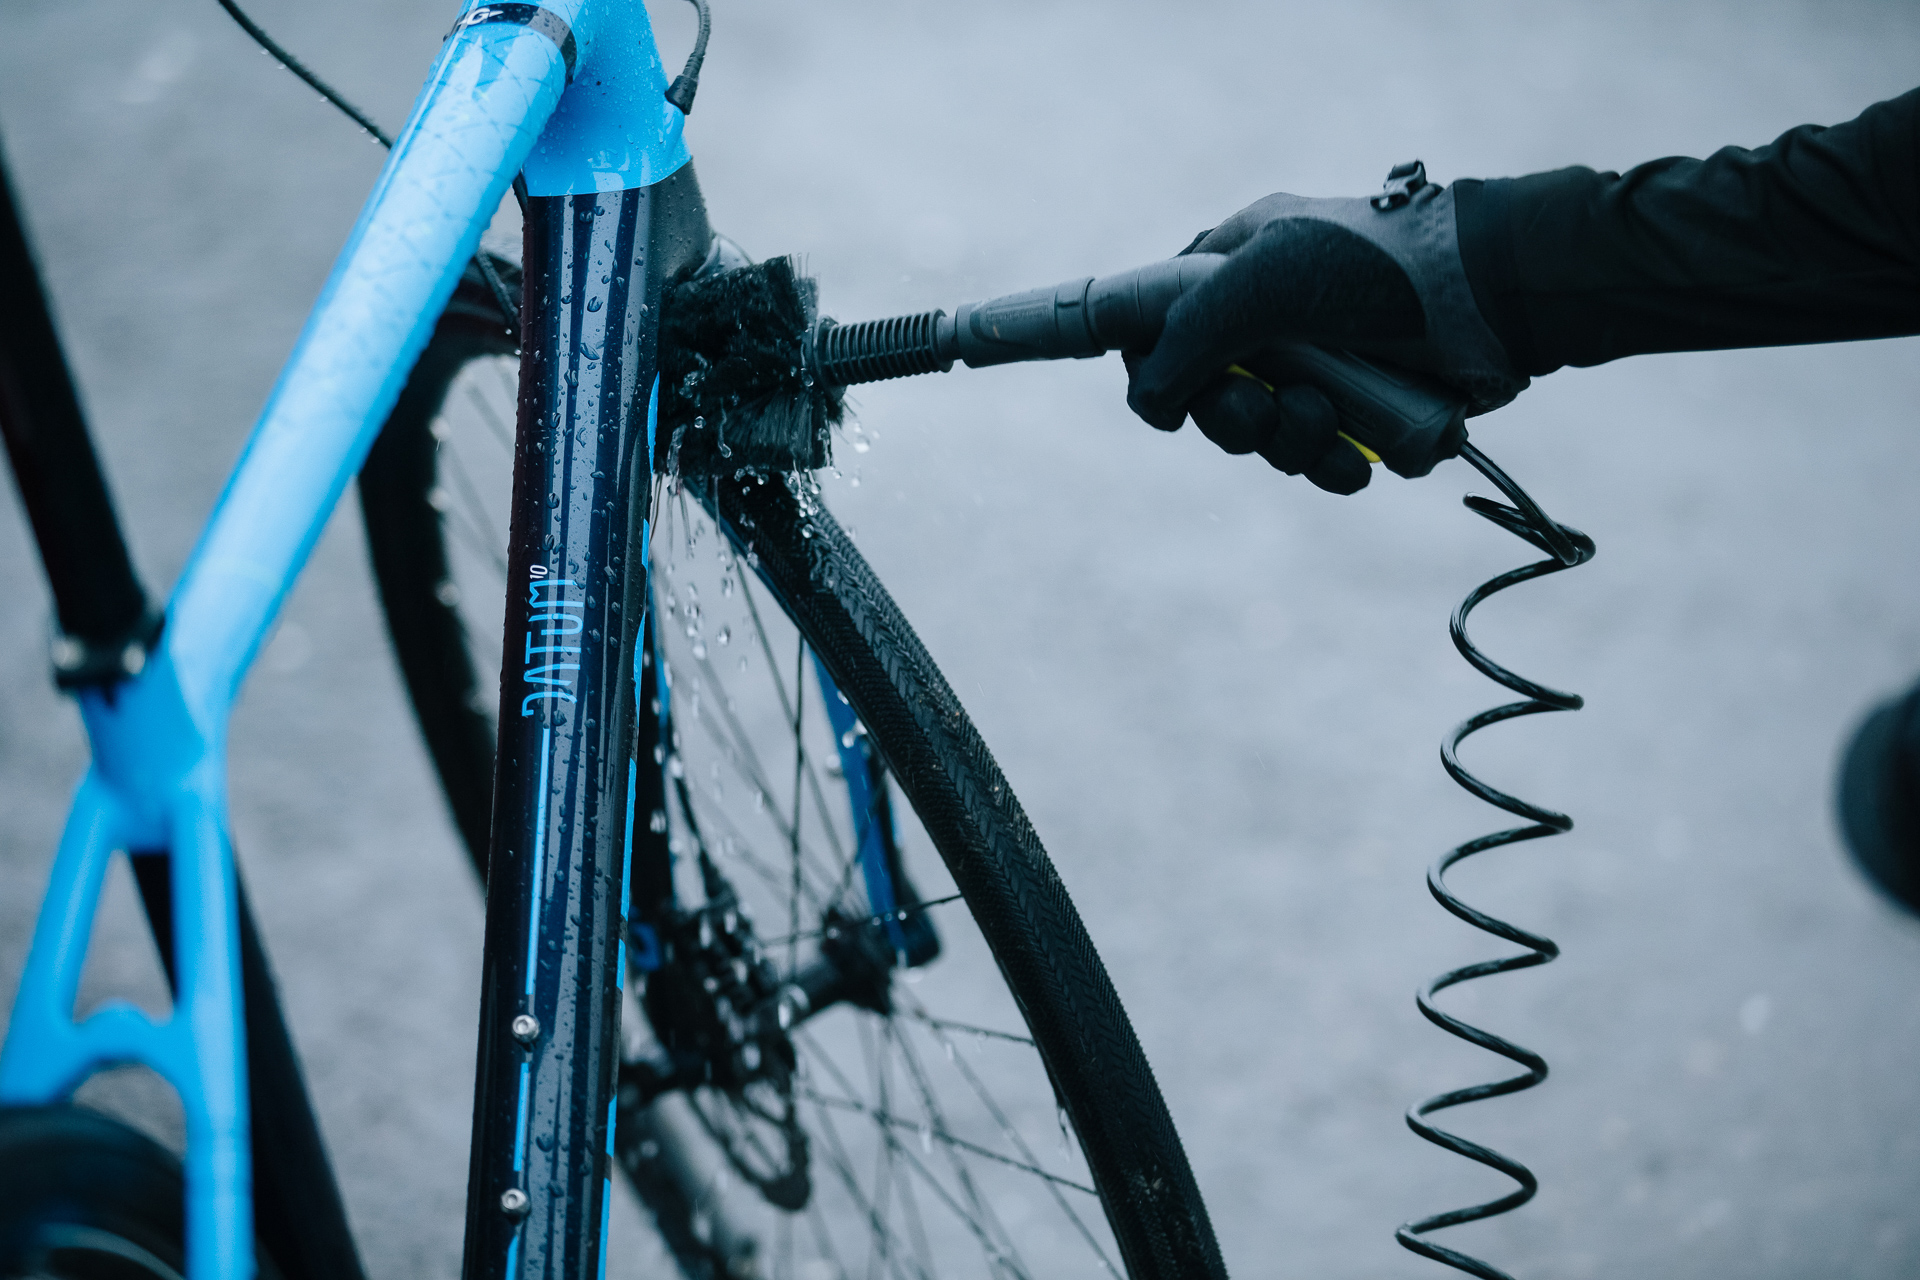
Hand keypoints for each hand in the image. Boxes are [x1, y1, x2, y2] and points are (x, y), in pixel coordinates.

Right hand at [1127, 178, 1525, 493]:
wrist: (1495, 296)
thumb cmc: (1376, 270)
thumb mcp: (1260, 282)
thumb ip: (1185, 336)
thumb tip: (1150, 402)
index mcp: (1234, 264)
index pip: (1157, 322)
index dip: (1156, 369)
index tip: (1170, 405)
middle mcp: (1269, 314)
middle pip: (1211, 397)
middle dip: (1240, 420)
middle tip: (1269, 414)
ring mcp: (1319, 361)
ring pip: (1268, 436)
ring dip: (1295, 443)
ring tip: (1334, 424)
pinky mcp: (1363, 404)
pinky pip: (1323, 456)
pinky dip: (1338, 463)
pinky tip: (1365, 455)